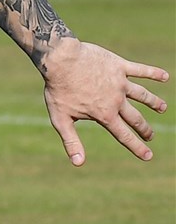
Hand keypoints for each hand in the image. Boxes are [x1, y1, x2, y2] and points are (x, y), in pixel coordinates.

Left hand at [40, 37, 168, 164]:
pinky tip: (165, 76)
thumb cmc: (59, 89)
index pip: (124, 135)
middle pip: (135, 118)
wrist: (61, 60)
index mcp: (104, 114)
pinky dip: (153, 73)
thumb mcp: (61, 119)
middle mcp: (116, 100)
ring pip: (142, 95)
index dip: (137, 147)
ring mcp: (120, 82)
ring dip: (153, 102)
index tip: (148, 156)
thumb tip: (78, 163)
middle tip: (150, 135)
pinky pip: (140, 70)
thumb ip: (71, 141)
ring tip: (162, 107)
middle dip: (144, 129)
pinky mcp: (119, 66)